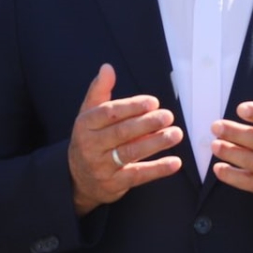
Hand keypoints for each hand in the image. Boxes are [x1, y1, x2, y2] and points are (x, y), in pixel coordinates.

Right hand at [68, 63, 182, 215]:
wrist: (76, 178)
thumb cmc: (90, 139)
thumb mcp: (89, 114)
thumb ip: (100, 90)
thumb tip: (107, 67)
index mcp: (85, 124)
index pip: (109, 113)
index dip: (132, 107)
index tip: (153, 102)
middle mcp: (90, 146)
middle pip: (121, 133)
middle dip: (147, 124)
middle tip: (168, 116)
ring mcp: (101, 166)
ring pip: (131, 153)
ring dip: (156, 143)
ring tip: (175, 134)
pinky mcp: (113, 185)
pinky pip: (137, 175)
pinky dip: (157, 169)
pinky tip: (175, 162)